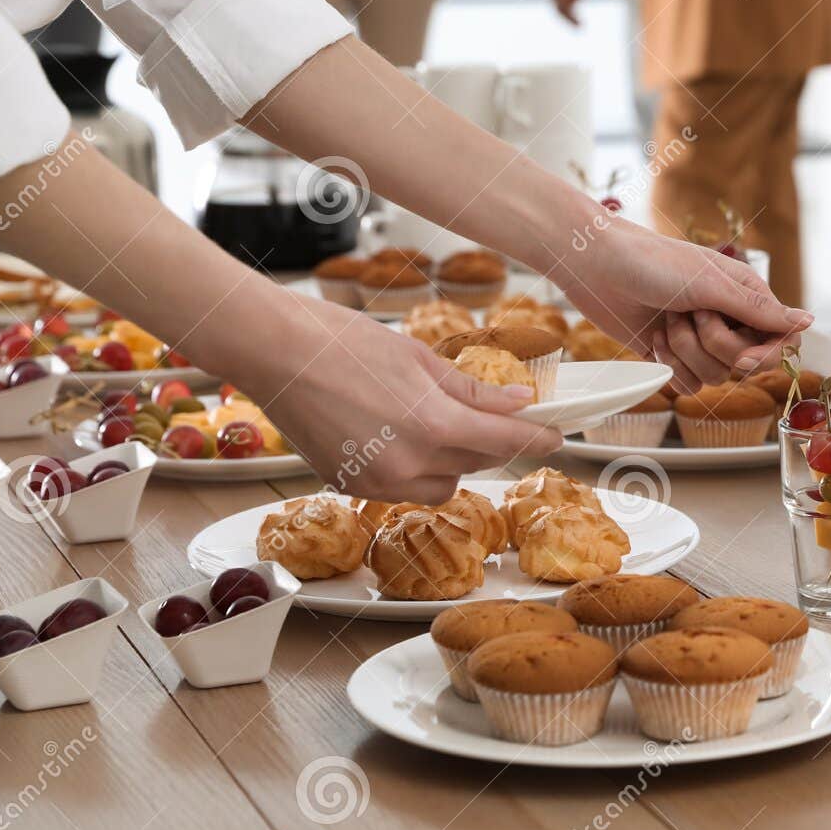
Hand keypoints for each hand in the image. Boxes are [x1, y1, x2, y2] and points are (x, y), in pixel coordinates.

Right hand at [243, 299, 561, 503]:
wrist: (273, 353)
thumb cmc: (343, 342)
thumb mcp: (421, 359)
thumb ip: (474, 391)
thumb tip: (520, 403)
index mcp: (433, 427)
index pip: (506, 443)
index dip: (538, 438)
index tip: (556, 435)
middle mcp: (408, 465)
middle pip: (478, 465)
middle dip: (492, 442)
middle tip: (498, 417)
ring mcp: (377, 483)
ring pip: (442, 484)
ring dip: (453, 461)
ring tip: (436, 421)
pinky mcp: (351, 487)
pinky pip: (403, 487)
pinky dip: (414, 467)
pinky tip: (398, 433)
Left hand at [555, 219, 811, 390]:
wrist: (596, 266)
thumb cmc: (653, 263)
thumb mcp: (711, 285)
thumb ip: (759, 310)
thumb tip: (809, 322)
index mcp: (745, 296)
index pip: (779, 339)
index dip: (764, 354)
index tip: (744, 356)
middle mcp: (727, 319)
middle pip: (745, 363)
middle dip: (714, 346)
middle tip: (690, 315)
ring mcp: (699, 339)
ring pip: (715, 376)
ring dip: (686, 352)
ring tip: (666, 321)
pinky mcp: (672, 355)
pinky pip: (688, 384)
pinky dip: (670, 365)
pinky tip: (654, 340)